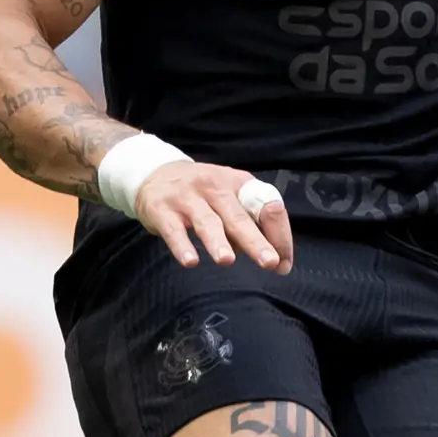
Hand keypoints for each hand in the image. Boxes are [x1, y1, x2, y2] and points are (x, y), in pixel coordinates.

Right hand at [133, 160, 292, 273]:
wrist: (156, 173)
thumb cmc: (204, 193)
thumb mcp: (231, 196)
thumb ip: (250, 224)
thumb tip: (274, 260)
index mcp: (240, 184)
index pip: (267, 208)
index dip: (279, 235)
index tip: (282, 263)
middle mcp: (216, 187)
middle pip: (239, 217)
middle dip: (255, 241)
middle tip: (269, 262)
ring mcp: (187, 197)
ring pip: (207, 222)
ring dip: (218, 242)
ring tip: (227, 261)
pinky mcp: (162, 209)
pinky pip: (173, 229)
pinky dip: (182, 246)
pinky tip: (191, 261)